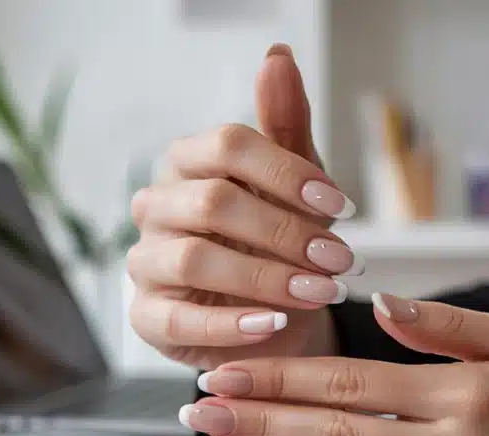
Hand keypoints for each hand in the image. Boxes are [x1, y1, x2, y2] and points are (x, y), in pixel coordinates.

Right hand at [127, 44, 359, 370]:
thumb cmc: (280, 243)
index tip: (341, 204)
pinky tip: (273, 325)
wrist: (276, 318)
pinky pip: (177, 319)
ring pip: (193, 259)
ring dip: (265, 278)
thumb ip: (285, 126)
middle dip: (284, 231)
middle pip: (212, 202)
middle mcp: (158, 206)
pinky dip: (231, 324)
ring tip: (318, 292)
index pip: (227, 145)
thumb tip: (277, 57)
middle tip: (338, 258)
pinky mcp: (147, 316)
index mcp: (190, 163)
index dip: (286, 172)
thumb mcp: (295, 186)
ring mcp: (147, 262)